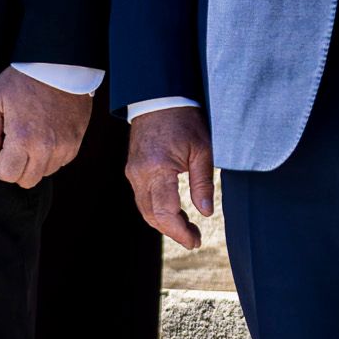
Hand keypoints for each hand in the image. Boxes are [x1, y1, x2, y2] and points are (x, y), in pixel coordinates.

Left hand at [0, 69, 93, 189]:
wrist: (60, 64)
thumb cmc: (24, 80)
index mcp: (23, 139)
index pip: (7, 175)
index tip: (1, 149)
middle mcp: (46, 148)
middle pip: (27, 181)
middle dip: (16, 168)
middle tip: (14, 145)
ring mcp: (64, 146)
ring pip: (45, 172)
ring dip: (35, 162)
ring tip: (32, 137)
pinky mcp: (76, 141)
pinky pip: (61, 161)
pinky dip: (52, 155)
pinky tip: (46, 134)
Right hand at [124, 107, 217, 248]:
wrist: (159, 98)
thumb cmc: (184, 120)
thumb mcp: (202, 149)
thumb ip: (203, 183)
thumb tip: (206, 214)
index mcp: (158, 169)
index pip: (165, 213)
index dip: (180, 232)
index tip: (195, 240)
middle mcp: (140, 174)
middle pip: (152, 216)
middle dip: (173, 232)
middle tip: (194, 238)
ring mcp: (133, 172)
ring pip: (145, 209)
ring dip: (164, 223)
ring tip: (187, 228)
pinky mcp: (133, 169)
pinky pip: (142, 198)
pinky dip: (156, 210)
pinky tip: (173, 212)